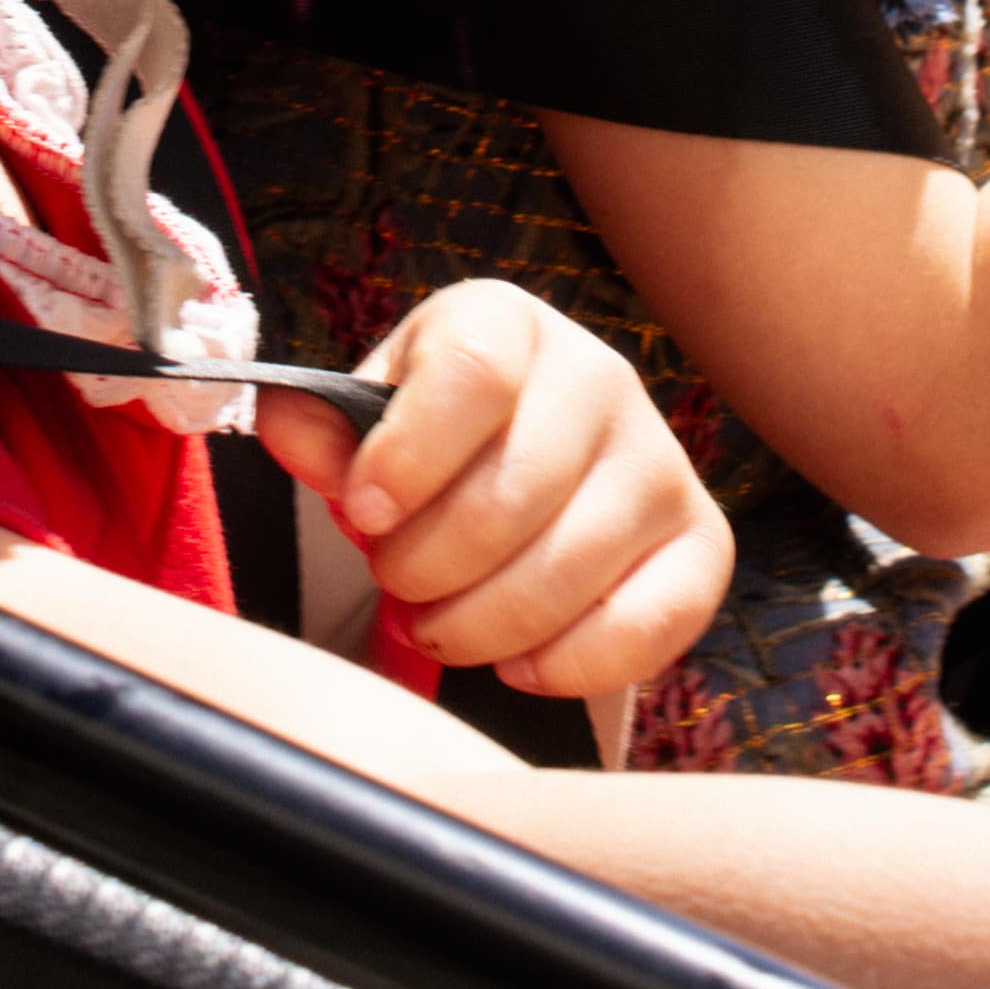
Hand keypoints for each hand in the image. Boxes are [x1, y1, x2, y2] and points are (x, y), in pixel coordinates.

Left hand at [257, 278, 730, 702]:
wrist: (520, 468)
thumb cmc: (435, 444)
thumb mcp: (371, 418)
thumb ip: (325, 429)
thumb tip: (289, 426)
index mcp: (507, 324)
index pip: (474, 372)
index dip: (408, 456)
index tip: (362, 514)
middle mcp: (600, 377)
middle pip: (513, 489)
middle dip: (429, 564)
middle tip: (393, 584)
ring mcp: (659, 461)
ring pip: (568, 569)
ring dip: (481, 625)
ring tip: (439, 624)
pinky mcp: (700, 543)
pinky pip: (649, 623)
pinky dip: (570, 662)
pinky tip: (518, 664)